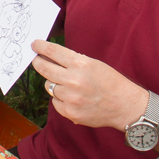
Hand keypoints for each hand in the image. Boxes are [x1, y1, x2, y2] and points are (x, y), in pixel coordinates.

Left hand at [31, 40, 146, 130]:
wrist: (124, 106)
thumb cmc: (110, 82)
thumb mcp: (93, 64)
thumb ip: (72, 60)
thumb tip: (50, 56)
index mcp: (80, 64)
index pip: (52, 52)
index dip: (40, 47)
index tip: (34, 45)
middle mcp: (73, 80)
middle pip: (44, 69)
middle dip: (38, 62)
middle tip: (37, 60)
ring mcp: (71, 98)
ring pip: (49, 86)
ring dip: (54, 83)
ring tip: (69, 84)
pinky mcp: (70, 112)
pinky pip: (55, 101)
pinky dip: (60, 98)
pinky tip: (73, 97)